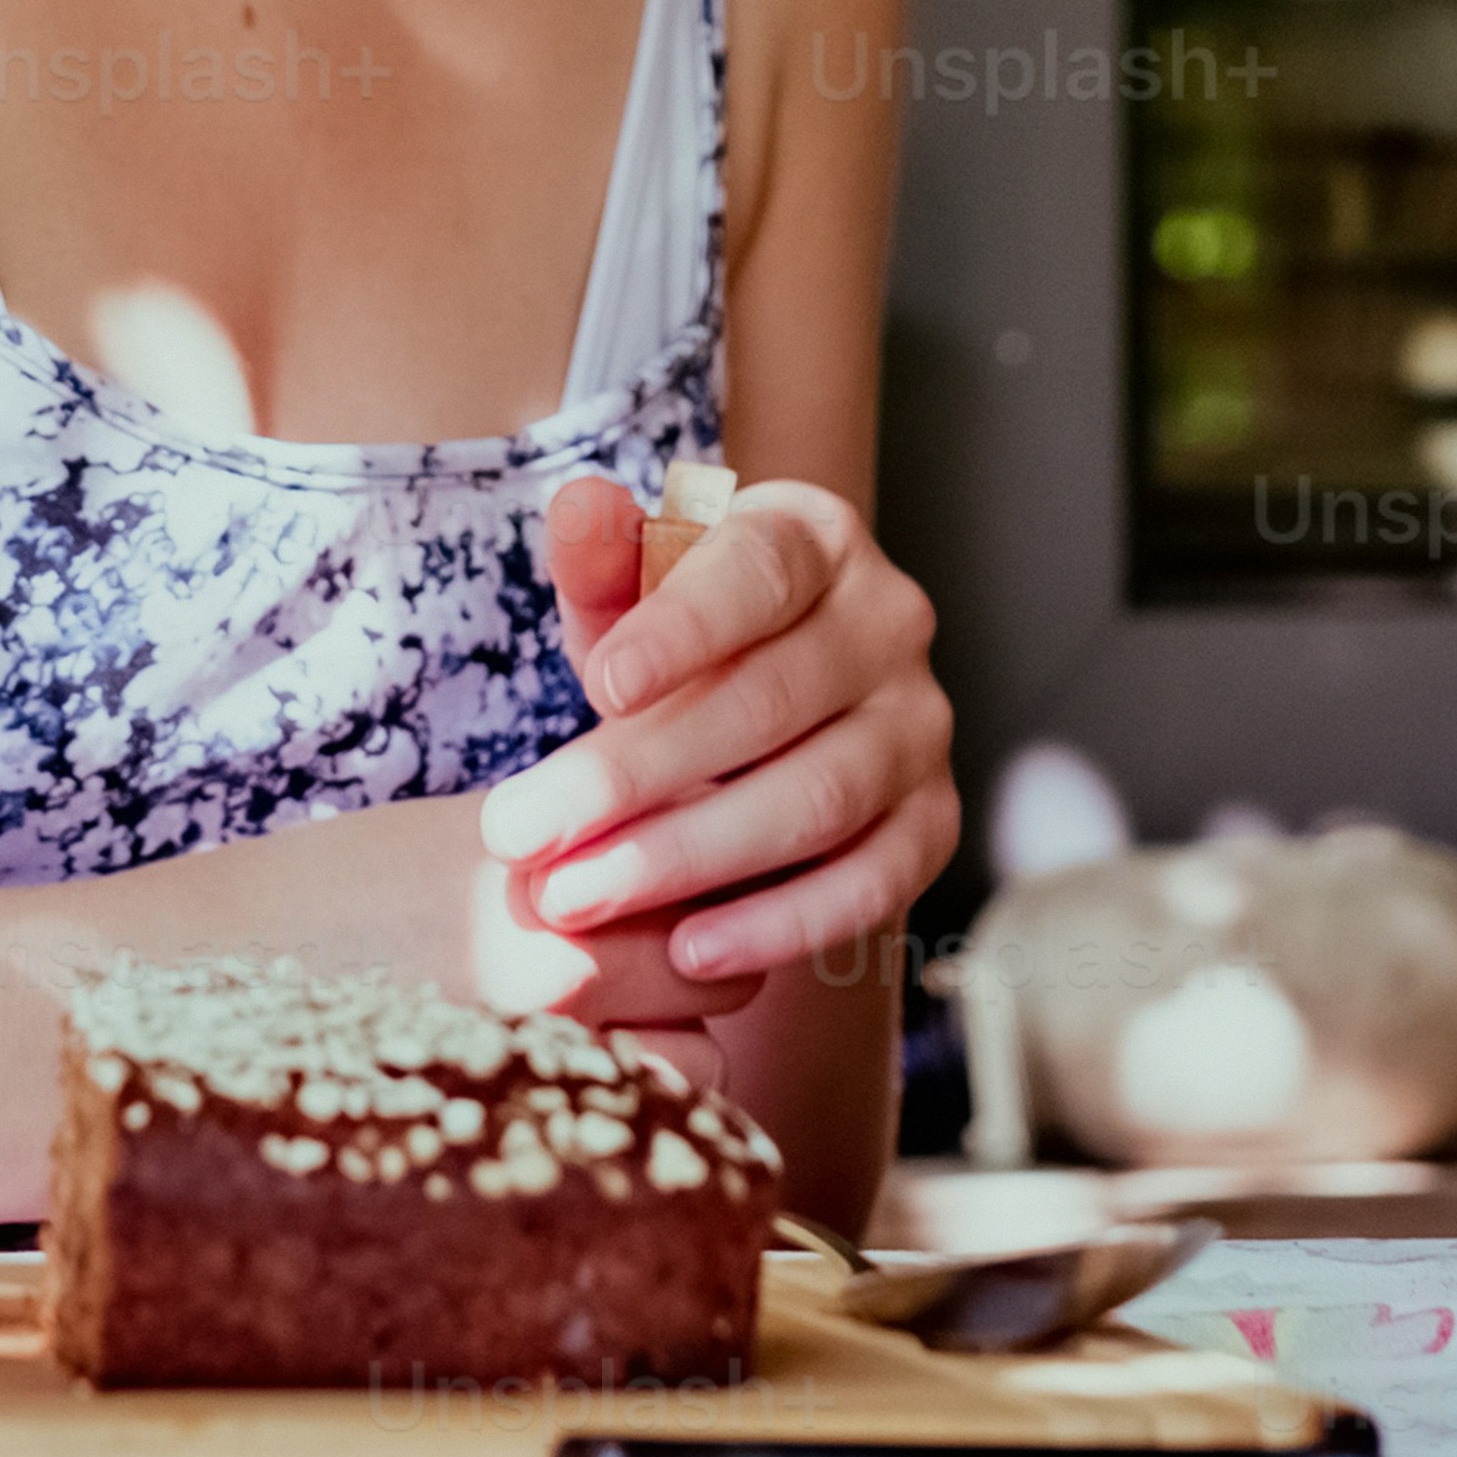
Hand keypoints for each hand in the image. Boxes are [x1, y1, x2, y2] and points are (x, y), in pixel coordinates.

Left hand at [484, 462, 955, 1006]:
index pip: (758, 573)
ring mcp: (922, 726)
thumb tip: (578, 505)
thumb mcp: (629, 592)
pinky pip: (875, 882)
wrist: (756, 712)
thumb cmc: (676, 638)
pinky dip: (782, 923)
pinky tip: (689, 951)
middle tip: (523, 834)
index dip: (683, 629)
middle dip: (636, 775)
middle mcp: (890, 623)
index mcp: (816, 540)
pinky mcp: (934, 819)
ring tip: (576, 896)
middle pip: (772, 702)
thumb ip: (601, 559)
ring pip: (820, 798)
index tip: (598, 686)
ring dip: (690, 857)